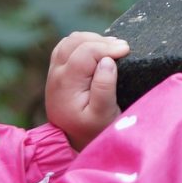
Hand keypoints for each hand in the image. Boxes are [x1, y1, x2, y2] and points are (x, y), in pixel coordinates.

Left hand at [45, 32, 130, 150]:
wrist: (73, 142)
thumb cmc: (92, 130)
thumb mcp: (103, 115)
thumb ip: (104, 88)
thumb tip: (108, 61)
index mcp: (66, 84)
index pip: (85, 52)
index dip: (107, 47)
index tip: (127, 50)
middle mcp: (56, 74)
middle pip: (75, 41)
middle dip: (101, 41)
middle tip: (122, 49)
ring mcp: (54, 72)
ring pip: (70, 40)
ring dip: (92, 40)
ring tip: (112, 50)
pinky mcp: (57, 71)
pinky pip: (67, 47)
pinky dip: (84, 44)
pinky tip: (99, 52)